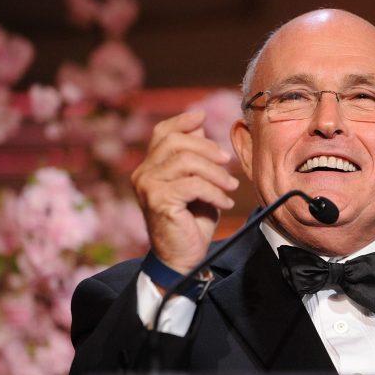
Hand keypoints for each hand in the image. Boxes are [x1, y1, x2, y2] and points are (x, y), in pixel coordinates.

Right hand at [131, 110, 239, 272]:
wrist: (182, 257)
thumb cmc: (192, 222)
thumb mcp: (198, 185)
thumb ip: (196, 159)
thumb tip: (201, 126)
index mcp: (150, 167)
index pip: (162, 133)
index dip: (182, 121)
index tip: (203, 116)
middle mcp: (143, 174)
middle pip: (175, 142)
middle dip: (207, 148)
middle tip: (228, 162)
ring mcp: (148, 187)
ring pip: (186, 162)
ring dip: (215, 173)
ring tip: (231, 186)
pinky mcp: (158, 201)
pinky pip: (193, 185)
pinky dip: (214, 192)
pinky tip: (225, 203)